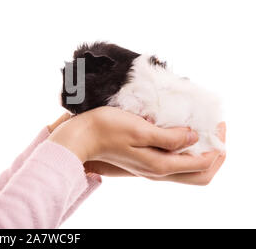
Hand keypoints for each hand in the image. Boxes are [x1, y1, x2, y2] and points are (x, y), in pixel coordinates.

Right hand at [84, 122, 225, 184]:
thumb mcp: (141, 130)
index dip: (216, 146)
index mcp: (160, 165)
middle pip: (199, 174)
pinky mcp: (143, 160)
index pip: (202, 164)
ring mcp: (150, 168)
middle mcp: (158, 171)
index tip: (217, 125)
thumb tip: (193, 137)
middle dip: (214, 156)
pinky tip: (180, 133)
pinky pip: (173, 162)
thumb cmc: (107, 129)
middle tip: (215, 132)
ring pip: (187, 170)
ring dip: (200, 153)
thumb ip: (169, 137)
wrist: (82, 137)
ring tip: (201, 131)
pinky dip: (185, 151)